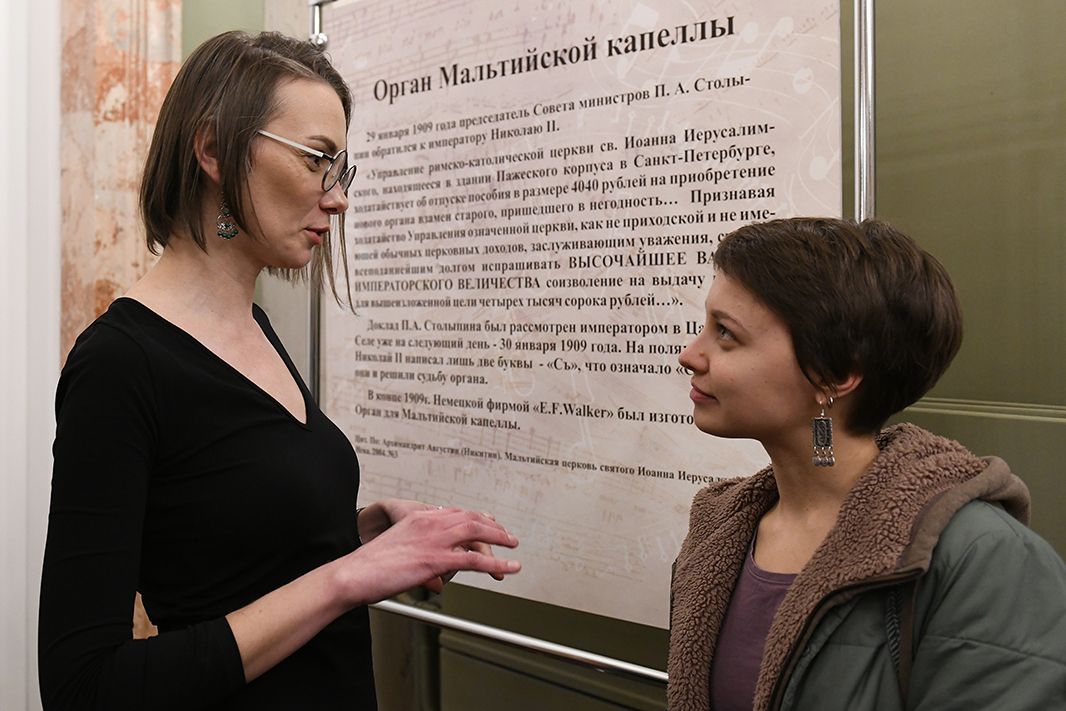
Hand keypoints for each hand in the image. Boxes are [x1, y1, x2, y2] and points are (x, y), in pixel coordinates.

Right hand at [338, 507, 519, 604]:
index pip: (457, 512)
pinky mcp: (436, 560)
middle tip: (508, 536)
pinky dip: (497, 564)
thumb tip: (439, 579)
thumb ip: (422, 561)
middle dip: (493, 527)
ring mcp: (434, 540)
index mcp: (419, 518)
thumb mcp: (400, 553)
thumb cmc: (371, 566)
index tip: (491, 523)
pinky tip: (509, 568)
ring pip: (477, 533)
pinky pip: (474, 560)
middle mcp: (429, 523)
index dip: (478, 518)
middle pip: (472, 519)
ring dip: (500, 539)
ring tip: (514, 547)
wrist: (353, 573)